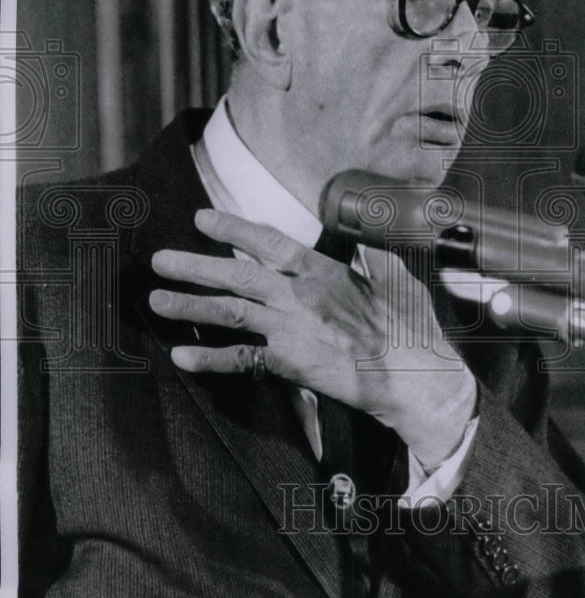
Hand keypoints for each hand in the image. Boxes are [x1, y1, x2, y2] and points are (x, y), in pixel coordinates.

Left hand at [149, 209, 476, 467]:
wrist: (415, 378)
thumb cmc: (410, 328)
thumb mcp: (395, 278)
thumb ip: (368, 257)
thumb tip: (358, 240)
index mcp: (324, 272)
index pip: (271, 243)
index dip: (234, 229)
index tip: (203, 219)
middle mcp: (300, 297)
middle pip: (237, 276)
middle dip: (195, 266)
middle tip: (159, 260)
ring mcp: (292, 331)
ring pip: (230, 313)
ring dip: (190, 306)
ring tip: (156, 301)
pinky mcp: (290, 365)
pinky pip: (242, 361)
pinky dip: (210, 359)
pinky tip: (181, 357)